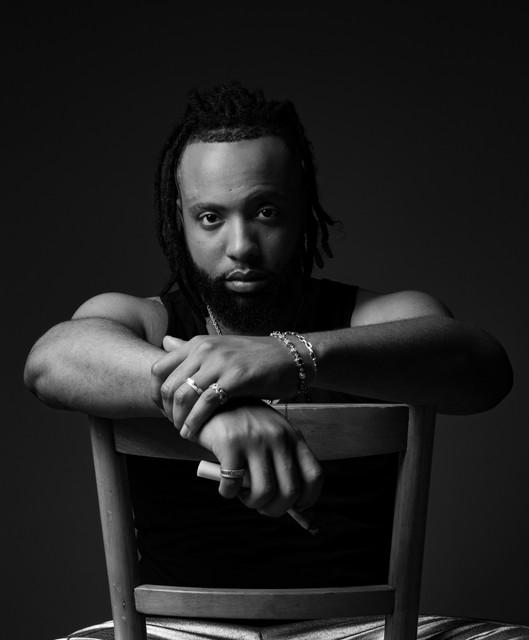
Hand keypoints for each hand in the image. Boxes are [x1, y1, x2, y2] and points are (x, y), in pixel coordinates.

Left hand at [150, 334, 300, 434]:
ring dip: (179, 419)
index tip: (163, 411)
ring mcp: (220, 362)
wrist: (289, 357)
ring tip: (184, 432)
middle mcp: (205, 349)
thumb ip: (192, 350)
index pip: (159, 369)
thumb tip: (164, 341)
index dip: (155, 394)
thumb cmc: (254, 358)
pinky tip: (195, 433)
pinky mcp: (236, 377)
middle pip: (168, 385)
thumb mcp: (220, 349)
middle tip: (174, 425)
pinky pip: (206, 403)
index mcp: (198, 343)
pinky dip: (196, 421)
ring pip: (183, 395)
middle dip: (166, 411)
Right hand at [194, 402, 322, 517]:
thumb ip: (282, 462)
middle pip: (290, 492)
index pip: (314, 476)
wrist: (212, 403)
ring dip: (252, 503)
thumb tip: (293, 504)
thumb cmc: (244, 427)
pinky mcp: (231, 444)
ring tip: (243, 495)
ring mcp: (255, 440)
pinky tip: (225, 486)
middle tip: (262, 506)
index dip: (307, 499)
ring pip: (263, 493)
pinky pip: (233, 486)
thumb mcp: (271, 436)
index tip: (295, 508)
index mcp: (293, 436)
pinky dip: (228, 493)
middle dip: (275, 509)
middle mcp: (278, 437)